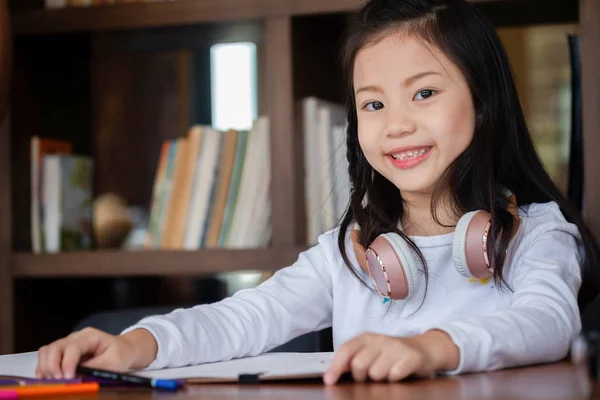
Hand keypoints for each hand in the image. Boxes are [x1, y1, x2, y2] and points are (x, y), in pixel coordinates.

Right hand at [36, 328, 157, 378]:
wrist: (123, 350)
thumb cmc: (120, 354)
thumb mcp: (114, 362)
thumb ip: (96, 368)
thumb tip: (77, 377)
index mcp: (89, 336)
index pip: (72, 347)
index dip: (67, 363)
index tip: (68, 379)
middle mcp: (75, 337)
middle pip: (54, 347)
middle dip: (52, 366)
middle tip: (58, 382)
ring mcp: (67, 344)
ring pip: (46, 351)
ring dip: (45, 368)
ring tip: (54, 382)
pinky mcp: (62, 353)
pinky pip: (45, 358)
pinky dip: (44, 370)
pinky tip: (50, 380)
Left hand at [323, 330, 458, 384]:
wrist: (423, 349)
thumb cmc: (391, 354)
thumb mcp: (370, 352)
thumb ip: (352, 359)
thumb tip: (331, 374)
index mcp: (366, 337)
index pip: (346, 350)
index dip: (335, 366)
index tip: (329, 380)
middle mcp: (379, 339)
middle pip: (358, 365)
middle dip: (361, 377)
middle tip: (371, 376)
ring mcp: (396, 347)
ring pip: (376, 373)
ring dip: (380, 379)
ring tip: (387, 372)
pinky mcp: (411, 357)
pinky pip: (394, 375)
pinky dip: (394, 379)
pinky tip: (399, 373)